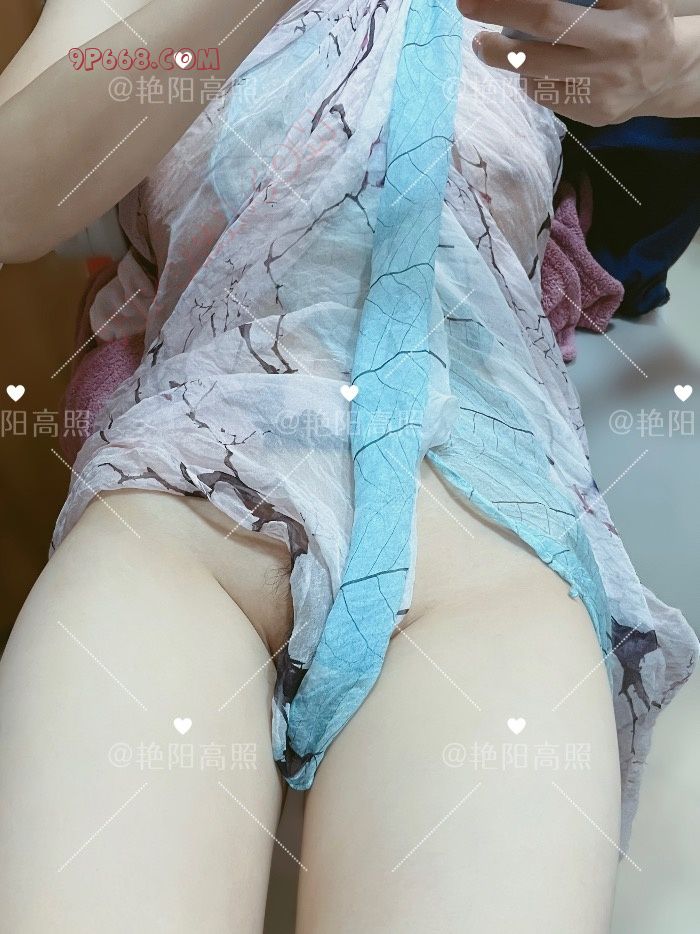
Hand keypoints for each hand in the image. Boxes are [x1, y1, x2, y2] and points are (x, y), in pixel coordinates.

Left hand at [458, 0, 681, 124]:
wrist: (665, 76)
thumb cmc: (634, 24)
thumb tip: (518, 2)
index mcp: (632, 3)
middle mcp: (621, 40)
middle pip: (548, 22)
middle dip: (500, 9)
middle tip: (467, 5)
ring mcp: (607, 80)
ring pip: (538, 67)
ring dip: (501, 54)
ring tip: (483, 44)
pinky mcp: (595, 111)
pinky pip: (545, 94)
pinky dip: (528, 78)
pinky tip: (528, 70)